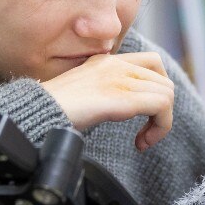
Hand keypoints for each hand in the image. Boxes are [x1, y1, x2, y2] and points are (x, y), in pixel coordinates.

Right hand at [42, 52, 174, 150]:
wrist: (37, 112)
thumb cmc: (53, 111)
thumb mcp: (83, 95)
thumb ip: (104, 93)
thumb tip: (122, 108)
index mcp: (106, 61)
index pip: (153, 63)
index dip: (157, 91)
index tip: (145, 116)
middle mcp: (116, 65)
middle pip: (164, 82)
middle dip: (162, 112)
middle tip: (144, 135)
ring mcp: (120, 79)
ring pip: (167, 94)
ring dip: (161, 123)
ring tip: (142, 141)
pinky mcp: (123, 96)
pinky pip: (162, 106)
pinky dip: (160, 128)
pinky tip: (141, 143)